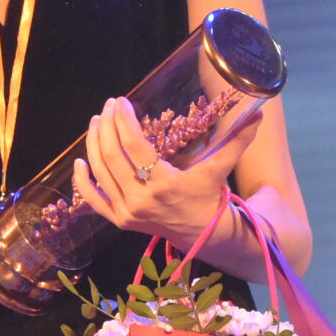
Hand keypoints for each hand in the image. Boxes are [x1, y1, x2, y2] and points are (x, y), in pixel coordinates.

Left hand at [72, 96, 263, 244]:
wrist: (203, 234)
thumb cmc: (210, 197)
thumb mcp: (220, 168)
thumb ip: (236, 140)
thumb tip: (256, 114)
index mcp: (164, 184)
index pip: (134, 146)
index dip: (123, 121)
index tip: (121, 101)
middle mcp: (141, 199)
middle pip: (112, 156)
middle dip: (106, 126)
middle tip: (108, 106)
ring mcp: (127, 212)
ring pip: (100, 172)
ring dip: (93, 144)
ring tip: (97, 122)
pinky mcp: (119, 220)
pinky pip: (93, 199)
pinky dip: (82, 181)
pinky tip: (78, 161)